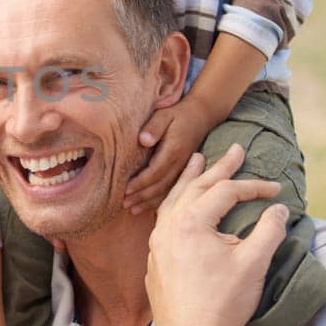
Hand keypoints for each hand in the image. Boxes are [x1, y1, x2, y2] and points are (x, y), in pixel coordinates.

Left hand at [124, 96, 210, 213]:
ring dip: (149, 202)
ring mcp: (184, 169)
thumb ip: (153, 127)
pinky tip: (148, 208)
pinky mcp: (184, 172)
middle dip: (141, 197)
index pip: (155, 172)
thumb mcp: (164, 115)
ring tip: (132, 210)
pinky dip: (160, 201)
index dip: (140, 183)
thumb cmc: (177, 114)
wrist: (201, 116)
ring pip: (166, 191)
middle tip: (124, 204)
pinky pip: (172, 190)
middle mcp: (180, 163)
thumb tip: (143, 140)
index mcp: (174, 151)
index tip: (125, 190)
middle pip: (160, 186)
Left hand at [145, 144, 288, 325]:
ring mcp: (157, 245)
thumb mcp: (254, 264)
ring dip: (188, 180)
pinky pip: (163, 222)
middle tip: (233, 149)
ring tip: (196, 161)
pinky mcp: (155, 261)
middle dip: (218, 168)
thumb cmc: (223, 303)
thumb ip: (269, 230)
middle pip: (196, 187)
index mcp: (190, 222)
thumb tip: (279, 210)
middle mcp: (168, 227)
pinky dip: (175, 205)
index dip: (254, 188)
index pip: (226, 192)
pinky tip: (179, 205)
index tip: (276, 190)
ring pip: (173, 202)